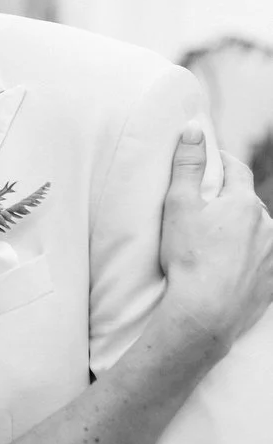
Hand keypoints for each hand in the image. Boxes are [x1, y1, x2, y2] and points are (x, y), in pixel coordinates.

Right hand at [160, 123, 272, 351]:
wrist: (204, 314)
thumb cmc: (188, 258)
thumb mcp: (179, 205)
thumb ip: (188, 164)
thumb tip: (194, 129)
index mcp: (243, 203)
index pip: (236, 169)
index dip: (222, 161)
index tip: (209, 162)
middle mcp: (266, 225)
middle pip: (247, 202)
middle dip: (230, 200)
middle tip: (205, 209)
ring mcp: (271, 255)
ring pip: (257, 232)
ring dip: (241, 231)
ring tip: (215, 243)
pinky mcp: (271, 281)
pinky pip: (261, 261)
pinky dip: (247, 259)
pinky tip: (228, 268)